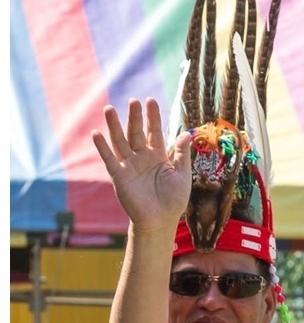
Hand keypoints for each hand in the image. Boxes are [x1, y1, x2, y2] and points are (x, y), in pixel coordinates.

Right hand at [93, 99, 191, 232]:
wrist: (160, 221)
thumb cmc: (173, 201)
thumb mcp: (182, 175)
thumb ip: (182, 155)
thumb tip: (187, 133)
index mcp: (158, 157)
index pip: (154, 132)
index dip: (153, 117)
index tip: (151, 100)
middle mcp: (142, 158)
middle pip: (136, 133)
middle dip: (135, 117)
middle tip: (133, 101)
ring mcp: (129, 166)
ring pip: (120, 142)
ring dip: (114, 126)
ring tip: (109, 109)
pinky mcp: (119, 176)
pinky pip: (109, 159)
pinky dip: (102, 147)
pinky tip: (96, 134)